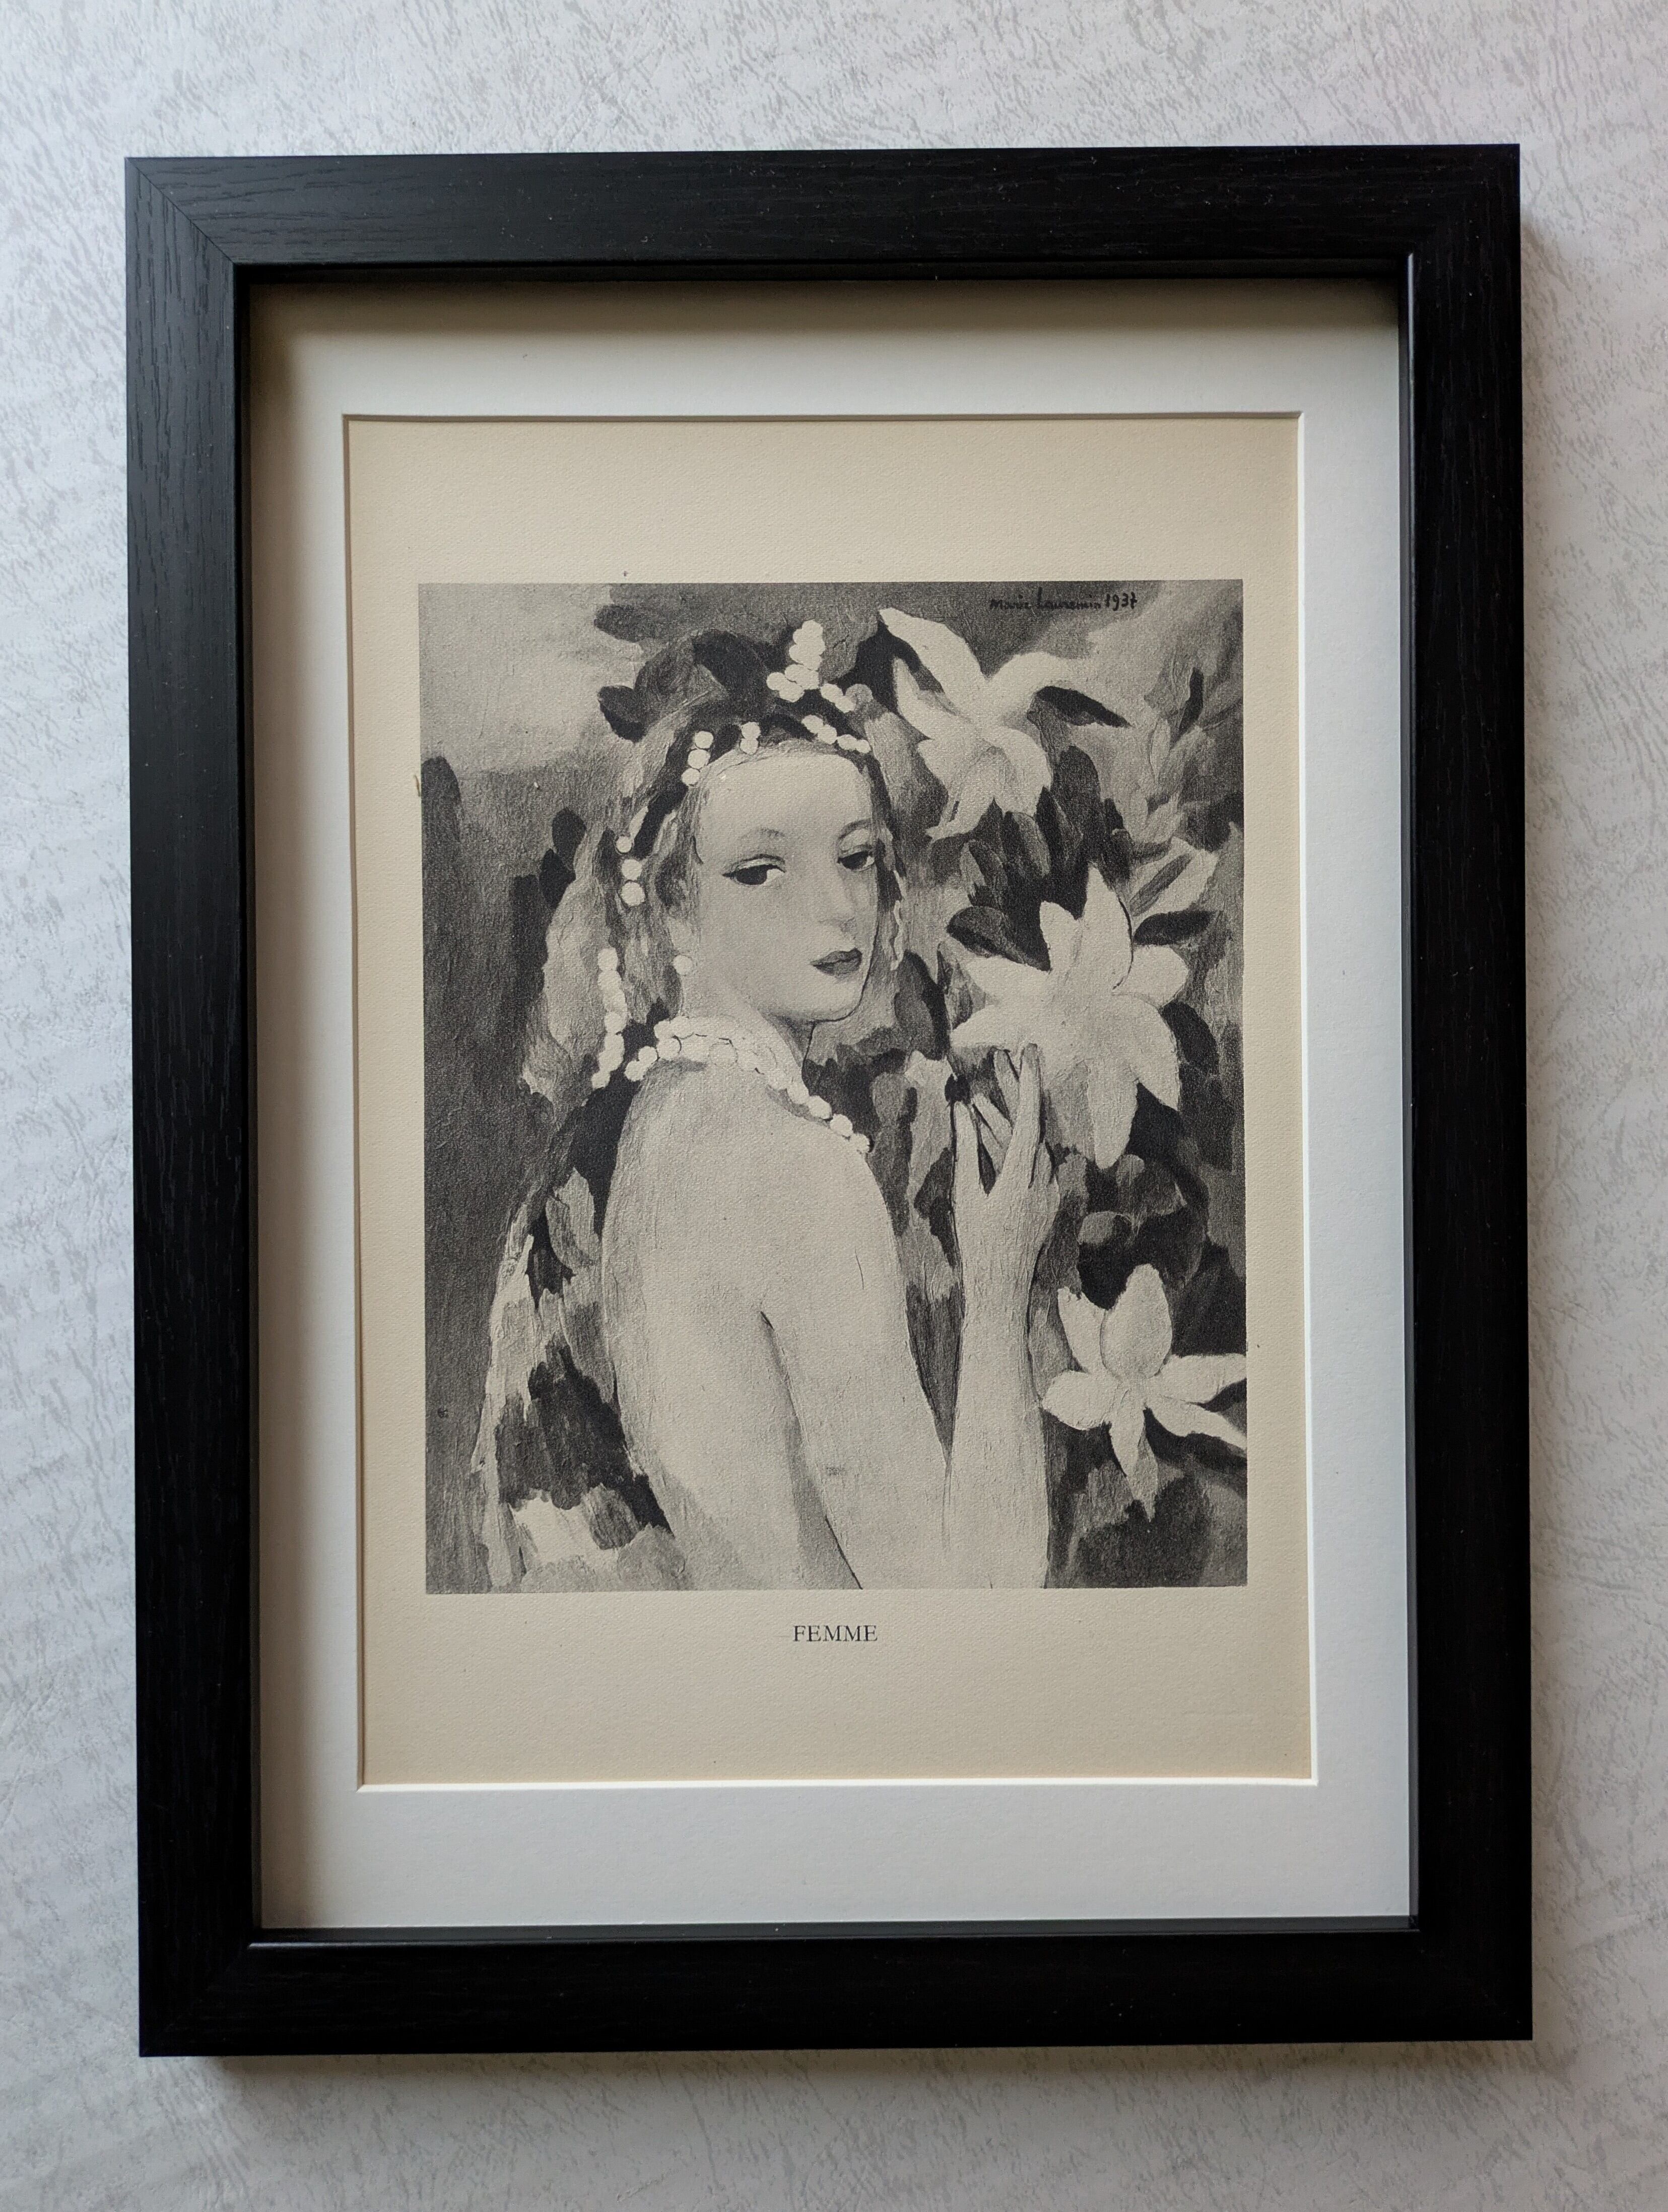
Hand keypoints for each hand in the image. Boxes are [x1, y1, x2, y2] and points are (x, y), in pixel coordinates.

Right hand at [952, 1045, 1058, 1324]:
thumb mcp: (967, 1196)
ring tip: (985, 1091)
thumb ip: (967, 1150)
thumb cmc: (978, 1247)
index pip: (1030, 1119)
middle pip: (1032, 1124)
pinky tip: (990, 1126)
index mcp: (1022, 1178)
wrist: (1002, 1291)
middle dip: (1017, 1089)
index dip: (1029, 1082)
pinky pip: (1029, 1161)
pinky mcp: (1043, 1199)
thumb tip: (962, 1110)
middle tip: (1006, 1056)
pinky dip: (1010, 1141)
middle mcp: (1042, 1180)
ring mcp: (1046, 1189)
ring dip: (1009, 1116)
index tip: (1028, 1052)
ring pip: (1029, 1141)